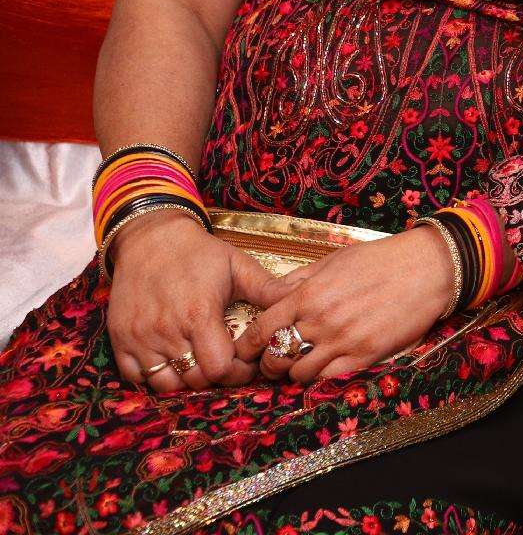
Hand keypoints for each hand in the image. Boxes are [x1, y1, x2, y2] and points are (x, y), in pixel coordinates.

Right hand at [106, 209, 289, 393]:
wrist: (150, 239)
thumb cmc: (199, 253)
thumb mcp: (237, 265)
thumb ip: (267, 289)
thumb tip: (301, 299)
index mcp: (199, 314)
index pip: (220, 367)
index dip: (238, 371)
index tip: (246, 361)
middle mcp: (167, 331)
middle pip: (195, 379)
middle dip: (217, 377)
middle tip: (228, 363)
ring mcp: (140, 338)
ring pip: (165, 383)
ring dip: (186, 379)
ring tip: (201, 362)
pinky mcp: (120, 339)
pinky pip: (135, 376)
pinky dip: (155, 376)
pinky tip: (174, 361)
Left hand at [232, 227, 458, 382]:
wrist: (429, 268)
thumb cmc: (382, 259)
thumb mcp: (335, 260)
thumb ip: (300, 280)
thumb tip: (272, 294)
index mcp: (309, 294)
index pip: (262, 329)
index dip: (247, 346)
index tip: (246, 351)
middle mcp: (322, 320)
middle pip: (276, 357)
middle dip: (269, 363)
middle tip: (273, 362)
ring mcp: (344, 340)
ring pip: (299, 373)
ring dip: (296, 372)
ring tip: (302, 365)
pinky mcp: (366, 355)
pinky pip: (329, 379)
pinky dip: (322, 377)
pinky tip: (326, 367)